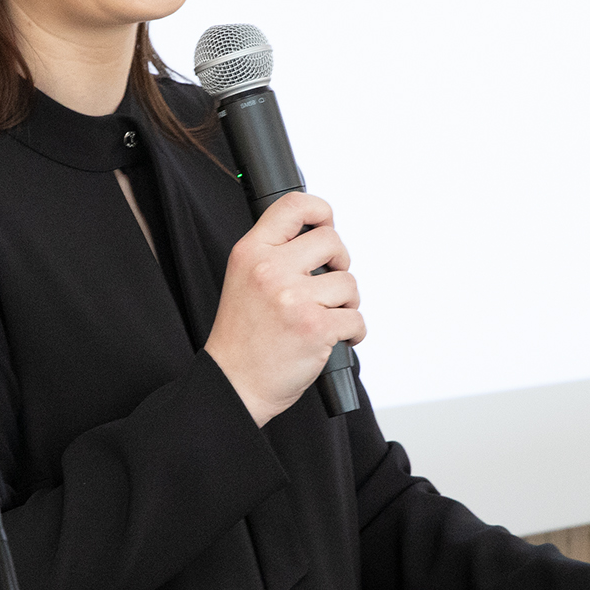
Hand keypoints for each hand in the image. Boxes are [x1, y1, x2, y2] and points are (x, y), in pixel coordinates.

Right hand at [203, 191, 364, 427]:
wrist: (234, 383)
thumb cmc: (242, 337)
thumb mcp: (244, 279)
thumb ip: (275, 254)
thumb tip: (322, 236)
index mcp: (251, 252)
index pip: (293, 206)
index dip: (320, 210)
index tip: (327, 223)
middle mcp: (270, 270)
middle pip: (331, 241)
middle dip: (339, 264)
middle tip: (328, 285)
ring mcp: (293, 298)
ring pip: (349, 283)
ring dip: (346, 303)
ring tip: (325, 318)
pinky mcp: (315, 327)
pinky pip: (356, 318)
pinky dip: (353, 332)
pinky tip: (334, 338)